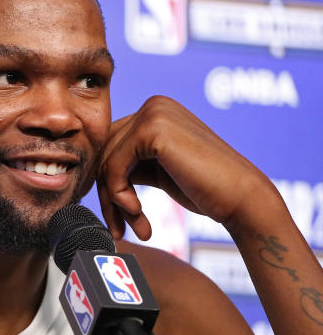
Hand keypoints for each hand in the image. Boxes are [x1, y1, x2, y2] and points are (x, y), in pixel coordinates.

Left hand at [96, 96, 270, 240]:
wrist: (242, 199)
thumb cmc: (205, 190)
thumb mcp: (159, 169)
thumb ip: (131, 162)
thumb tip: (92, 170)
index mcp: (156, 112)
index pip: (111, 146)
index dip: (108, 183)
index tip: (116, 216)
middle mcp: (154, 105)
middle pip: (106, 152)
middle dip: (107, 194)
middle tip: (119, 228)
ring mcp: (153, 113)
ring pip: (107, 162)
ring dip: (113, 201)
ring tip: (132, 228)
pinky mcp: (153, 129)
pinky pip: (114, 166)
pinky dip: (118, 195)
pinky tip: (136, 213)